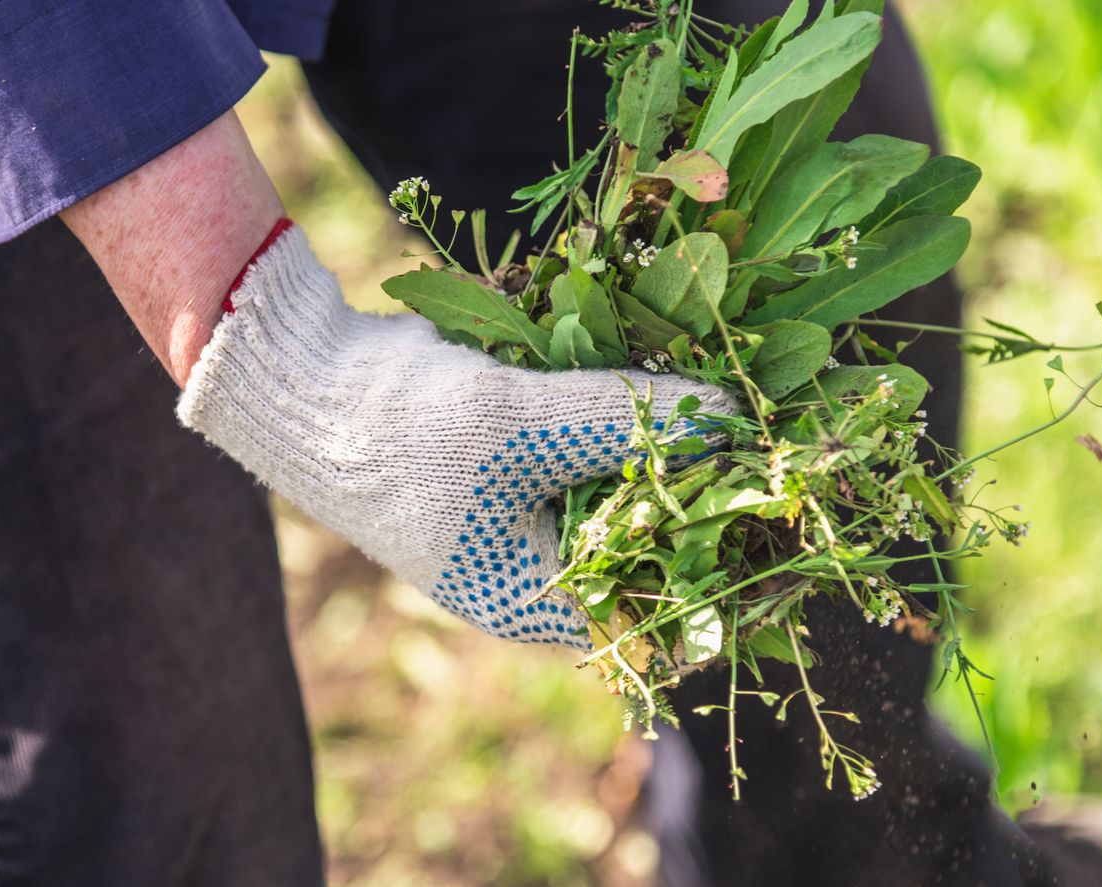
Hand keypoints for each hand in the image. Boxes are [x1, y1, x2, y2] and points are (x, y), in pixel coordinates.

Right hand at [178, 223, 739, 646]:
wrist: (311, 386)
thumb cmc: (403, 432)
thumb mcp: (522, 427)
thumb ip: (629, 421)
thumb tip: (735, 418)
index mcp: (538, 602)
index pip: (661, 614)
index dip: (730, 576)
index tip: (790, 517)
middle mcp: (542, 570)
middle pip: (656, 548)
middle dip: (711, 497)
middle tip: (777, 444)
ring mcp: (532, 514)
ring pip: (631, 491)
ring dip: (675, 450)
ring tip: (740, 403)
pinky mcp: (526, 462)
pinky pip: (598, 451)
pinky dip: (630, 419)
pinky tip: (673, 379)